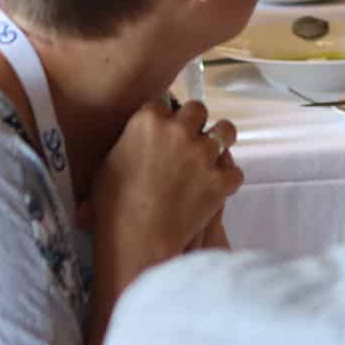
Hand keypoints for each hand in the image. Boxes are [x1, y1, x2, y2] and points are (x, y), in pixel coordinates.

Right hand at [91, 100, 242, 286]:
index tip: (164, 131)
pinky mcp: (220, 179)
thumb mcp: (109, 163)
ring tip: (212, 156)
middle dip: (194, 124)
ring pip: (225, 130)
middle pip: (198, 110)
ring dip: (220, 141)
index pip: (164, 103)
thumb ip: (130, 142)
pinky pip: (234, 171)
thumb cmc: (112, 206)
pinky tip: (216, 190)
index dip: (165, 118)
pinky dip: (227, 180)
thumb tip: (138, 138)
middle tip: (188, 142)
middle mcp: (179, 129)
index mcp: (148, 120)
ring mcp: (203, 153)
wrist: (136, 240)